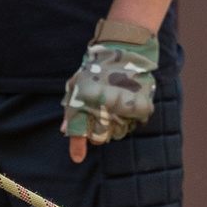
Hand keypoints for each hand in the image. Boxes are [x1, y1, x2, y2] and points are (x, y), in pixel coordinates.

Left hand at [61, 20, 158, 162]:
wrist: (125, 49)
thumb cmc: (97, 66)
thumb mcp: (77, 83)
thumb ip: (71, 108)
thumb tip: (65, 131)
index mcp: (84, 100)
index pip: (78, 133)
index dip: (77, 147)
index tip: (77, 157)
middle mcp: (103, 107)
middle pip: (98, 138)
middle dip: (96, 133)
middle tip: (99, 118)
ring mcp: (123, 108)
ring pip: (116, 134)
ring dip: (113, 127)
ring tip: (113, 108)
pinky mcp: (141, 107)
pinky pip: (133, 124)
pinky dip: (129, 119)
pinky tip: (126, 104)